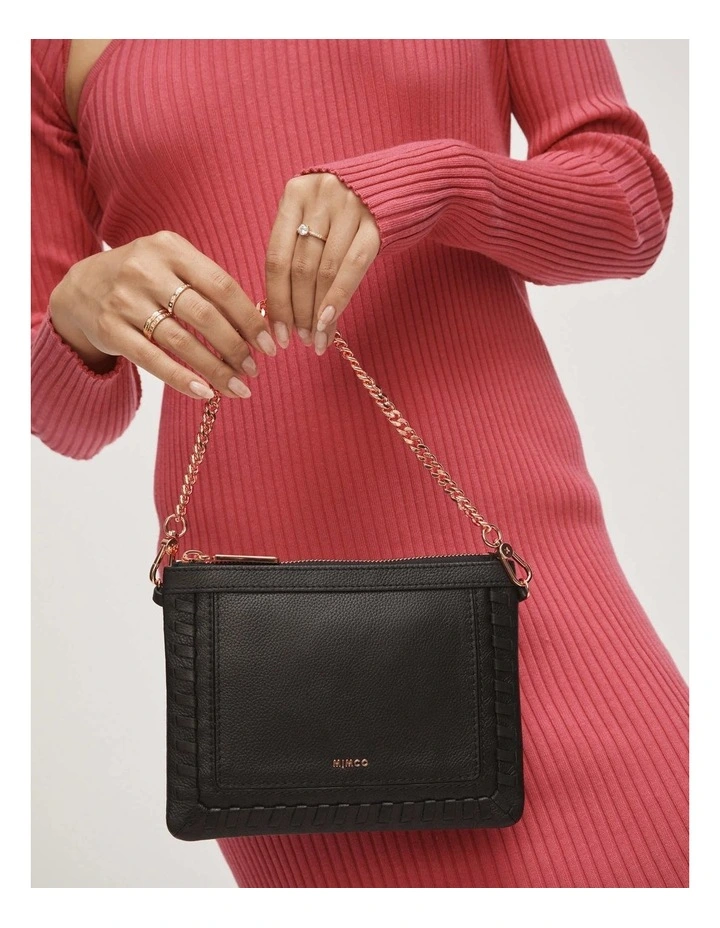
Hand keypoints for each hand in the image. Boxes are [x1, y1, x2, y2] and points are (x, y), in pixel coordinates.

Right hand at [48, 230, 275, 399]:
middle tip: (254, 369)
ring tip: (238, 386)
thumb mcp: (171, 264)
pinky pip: (153, 360)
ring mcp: (124, 299)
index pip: (221, 285)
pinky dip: (182, 379)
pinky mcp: (110, 329)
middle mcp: (146, 270)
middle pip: (204, 315)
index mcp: (170, 248)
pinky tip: (205, 392)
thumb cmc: (144, 280)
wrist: (81, 287)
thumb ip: (208, 284)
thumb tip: (258, 325)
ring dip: (215, 369)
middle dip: (236, 347)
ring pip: (181, 341)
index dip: (249, 318)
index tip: (269, 344)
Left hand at [264, 173, 380, 354]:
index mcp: (295, 193)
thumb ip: (299, 245)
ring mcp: (349, 207)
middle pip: (300, 268)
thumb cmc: (354, 207)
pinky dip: (338, 299)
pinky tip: (330, 324)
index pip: (276, 257)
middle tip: (299, 340)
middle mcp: (320, 196)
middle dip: (297, 311)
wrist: (408, 182)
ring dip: (318, 313)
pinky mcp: (376, 224)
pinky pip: (352, 269)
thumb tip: (283, 305)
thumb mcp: (319, 214)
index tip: (277, 330)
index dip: (275, 299)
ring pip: (324, 272)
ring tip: (316, 339)